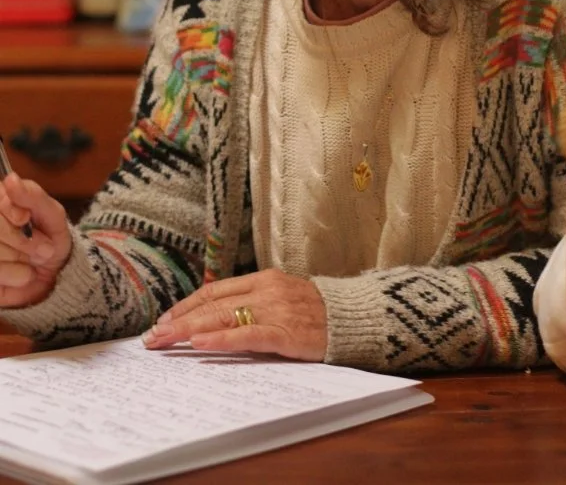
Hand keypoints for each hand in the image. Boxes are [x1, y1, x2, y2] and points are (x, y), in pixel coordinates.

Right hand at [0, 172, 71, 307]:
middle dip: (22, 240)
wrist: (55, 273)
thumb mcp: (51, 214)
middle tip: (44, 248)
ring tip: (33, 260)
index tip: (25, 217)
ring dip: (21, 258)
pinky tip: (25, 273)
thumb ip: (32, 196)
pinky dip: (16, 275)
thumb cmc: (50, 237)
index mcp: (0, 203)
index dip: (10, 210)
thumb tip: (10, 179)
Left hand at [143, 269, 327, 361]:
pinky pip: (248, 336)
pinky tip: (200, 345)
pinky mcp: (286, 333)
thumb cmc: (317, 312)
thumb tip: (214, 318)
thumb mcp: (282, 297)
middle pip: (213, 304)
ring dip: (189, 331)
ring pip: (223, 318)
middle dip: (179, 321)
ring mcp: (276, 310)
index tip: (163, 320)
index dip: (186, 305)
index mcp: (263, 279)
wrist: (355, 318)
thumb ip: (253, 303)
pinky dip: (221, 340)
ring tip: (165, 341)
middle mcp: (266, 290)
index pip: (214, 290)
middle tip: (153, 337)